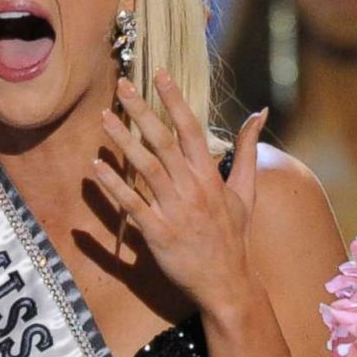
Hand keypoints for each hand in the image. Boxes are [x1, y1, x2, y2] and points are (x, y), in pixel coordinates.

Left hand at [93, 72, 266, 310]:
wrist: (227, 282)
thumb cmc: (234, 235)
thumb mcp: (246, 190)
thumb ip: (247, 149)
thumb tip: (260, 112)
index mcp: (211, 175)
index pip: (191, 128)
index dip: (175, 100)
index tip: (159, 74)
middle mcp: (193, 188)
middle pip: (164, 142)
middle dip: (142, 111)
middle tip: (122, 86)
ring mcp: (176, 211)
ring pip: (146, 168)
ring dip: (123, 142)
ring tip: (104, 118)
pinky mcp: (159, 233)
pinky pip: (132, 205)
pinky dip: (114, 186)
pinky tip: (97, 167)